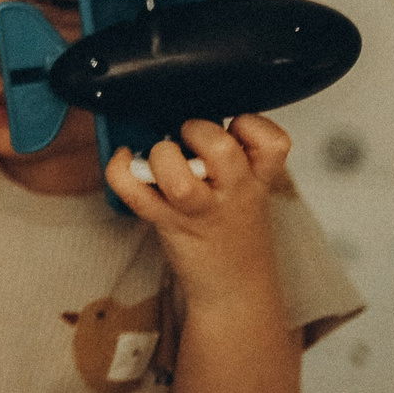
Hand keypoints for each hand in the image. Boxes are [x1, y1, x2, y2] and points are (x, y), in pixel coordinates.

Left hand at [107, 113, 292, 301]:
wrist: (235, 287)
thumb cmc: (235, 227)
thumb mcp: (250, 186)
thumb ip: (235, 152)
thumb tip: (189, 106)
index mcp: (258, 177)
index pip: (273, 141)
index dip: (251, 124)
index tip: (235, 126)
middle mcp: (233, 191)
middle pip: (220, 149)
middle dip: (198, 130)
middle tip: (189, 137)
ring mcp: (199, 209)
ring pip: (177, 176)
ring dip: (162, 156)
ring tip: (161, 157)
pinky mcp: (167, 222)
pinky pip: (134, 192)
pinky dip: (120, 170)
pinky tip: (125, 160)